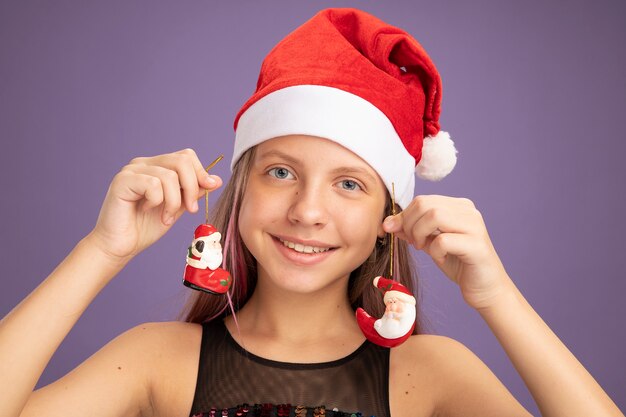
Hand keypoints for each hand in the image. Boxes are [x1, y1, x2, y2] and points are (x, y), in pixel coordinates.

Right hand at [87, 148, 222, 264]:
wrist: (120, 246)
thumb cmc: (144, 228)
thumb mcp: (177, 207)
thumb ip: (193, 192)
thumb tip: (216, 180)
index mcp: (157, 166)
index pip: (186, 156)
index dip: (201, 173)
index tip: (208, 190)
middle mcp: (144, 164)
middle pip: (182, 161)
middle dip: (192, 187)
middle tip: (190, 209)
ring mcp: (132, 170)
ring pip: (170, 176)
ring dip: (174, 202)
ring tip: (166, 217)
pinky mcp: (122, 181)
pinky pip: (154, 184)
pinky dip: (158, 202)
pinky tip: (150, 210)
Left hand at [382, 195, 512, 309]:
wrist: (485, 288)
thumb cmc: (458, 263)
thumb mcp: (430, 243)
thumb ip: (412, 230)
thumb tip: (388, 223)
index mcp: (458, 206)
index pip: (422, 200)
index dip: (404, 216)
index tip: (397, 232)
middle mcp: (469, 211)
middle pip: (425, 204)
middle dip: (409, 224)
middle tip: (413, 243)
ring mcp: (475, 226)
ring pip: (434, 216)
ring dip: (420, 234)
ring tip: (423, 248)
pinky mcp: (477, 245)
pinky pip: (443, 240)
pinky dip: (434, 250)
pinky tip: (440, 258)